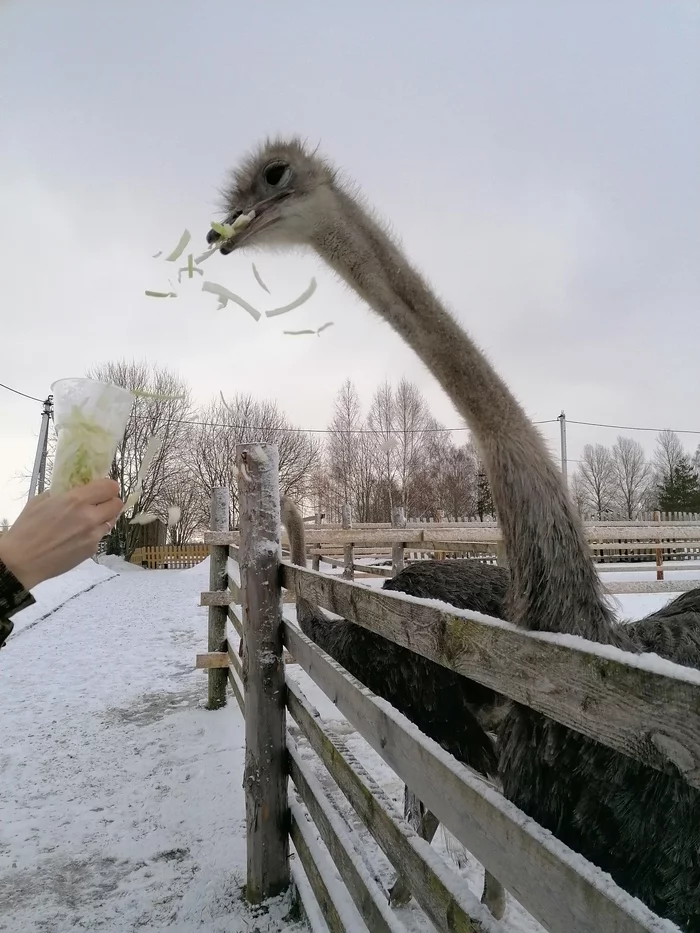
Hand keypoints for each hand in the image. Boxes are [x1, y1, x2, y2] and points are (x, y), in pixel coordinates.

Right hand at [0, 479, 122, 590]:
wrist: (23, 561)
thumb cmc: (26, 529)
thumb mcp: (40, 501)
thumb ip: (61, 493)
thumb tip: (73, 489)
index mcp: (76, 500)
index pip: (110, 487)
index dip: (108, 487)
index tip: (102, 489)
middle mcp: (90, 516)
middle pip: (117, 504)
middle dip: (109, 501)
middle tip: (98, 504)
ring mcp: (93, 534)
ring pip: (111, 520)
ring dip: (104, 518)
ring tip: (88, 520)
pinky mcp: (92, 549)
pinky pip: (100, 536)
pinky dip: (94, 533)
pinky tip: (79, 536)